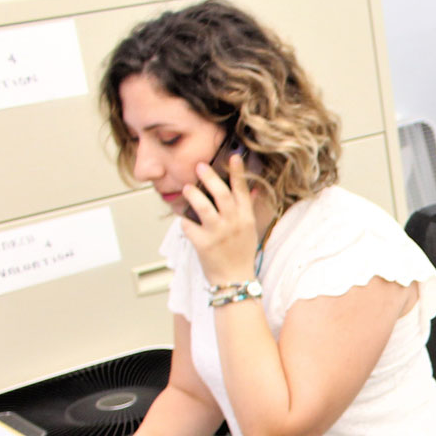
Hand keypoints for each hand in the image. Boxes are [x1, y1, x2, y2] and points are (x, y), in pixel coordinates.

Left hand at [181, 152, 261, 289]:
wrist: (235, 279)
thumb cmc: (241, 254)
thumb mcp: (250, 229)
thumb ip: (249, 207)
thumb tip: (252, 189)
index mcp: (245, 218)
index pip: (242, 190)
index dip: (237, 172)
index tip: (232, 157)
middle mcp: (233, 224)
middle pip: (221, 194)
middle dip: (209, 177)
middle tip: (199, 166)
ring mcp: (218, 234)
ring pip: (203, 207)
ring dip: (193, 195)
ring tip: (186, 189)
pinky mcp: (203, 244)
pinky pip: (189, 226)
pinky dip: (184, 220)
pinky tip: (183, 219)